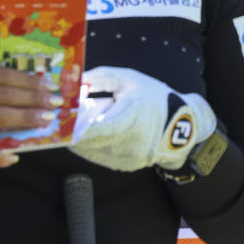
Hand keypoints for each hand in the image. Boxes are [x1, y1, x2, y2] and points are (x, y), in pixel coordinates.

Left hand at [70, 67, 216, 172]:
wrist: (181, 124)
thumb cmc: (154, 97)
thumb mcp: (128, 79)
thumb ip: (100, 78)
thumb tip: (74, 81)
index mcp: (129, 118)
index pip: (94, 128)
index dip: (74, 124)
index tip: (61, 115)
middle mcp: (127, 143)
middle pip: (87, 141)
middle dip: (72, 130)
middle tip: (61, 117)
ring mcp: (126, 158)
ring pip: (89, 151)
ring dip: (79, 138)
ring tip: (77, 122)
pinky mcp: (124, 166)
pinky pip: (98, 156)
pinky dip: (90, 145)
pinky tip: (91, 132)